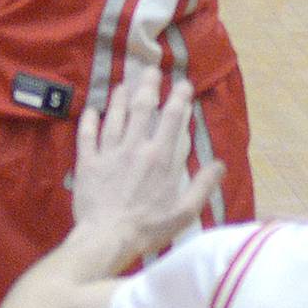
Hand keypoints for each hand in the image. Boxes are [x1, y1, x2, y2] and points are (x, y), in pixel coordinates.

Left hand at [71, 68, 223, 261]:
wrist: (107, 238)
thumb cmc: (149, 228)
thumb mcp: (185, 212)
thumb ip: (203, 186)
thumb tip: (220, 164)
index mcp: (160, 158)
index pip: (173, 119)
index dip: (179, 97)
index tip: (184, 83)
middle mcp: (135, 147)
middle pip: (142, 108)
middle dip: (148, 86)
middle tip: (150, 69)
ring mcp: (109, 153)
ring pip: (114, 117)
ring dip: (119, 99)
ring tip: (122, 85)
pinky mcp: (88, 162)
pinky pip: (87, 136)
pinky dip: (88, 121)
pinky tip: (91, 110)